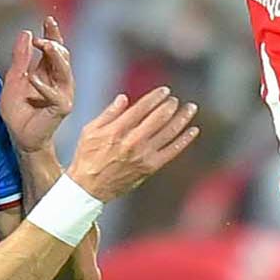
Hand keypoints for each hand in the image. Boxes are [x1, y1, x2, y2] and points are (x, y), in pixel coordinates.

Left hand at [0, 16, 73, 151]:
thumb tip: (26, 33)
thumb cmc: (18, 112)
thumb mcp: (14, 79)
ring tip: (42, 45)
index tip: (48, 20)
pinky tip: (33, 78)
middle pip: (62, 55)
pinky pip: (55, 94)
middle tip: (40, 37)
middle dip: (53, 42)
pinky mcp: (61, 107)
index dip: (53, 34)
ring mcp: (63, 93)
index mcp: (48, 72)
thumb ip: (20, 59)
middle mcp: (59, 81)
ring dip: (54, 56)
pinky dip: (44, 86)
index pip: (54, 48)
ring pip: (64, 70)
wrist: (20, 136)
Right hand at [64, 85, 198, 200]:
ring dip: (182, 118)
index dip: (156, 97)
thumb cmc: (87, 157)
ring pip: (169, 133)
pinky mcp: (150, 167)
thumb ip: (108, 113)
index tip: (165, 91)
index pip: (142, 108)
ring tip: (191, 108)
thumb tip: (124, 98)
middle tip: (176, 99)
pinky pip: (172, 151)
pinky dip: (184, 140)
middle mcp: (132, 141)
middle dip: (170, 106)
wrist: (89, 188)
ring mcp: (143, 155)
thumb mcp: (90, 131)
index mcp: (117, 130)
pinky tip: (193, 130)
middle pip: (158, 118)